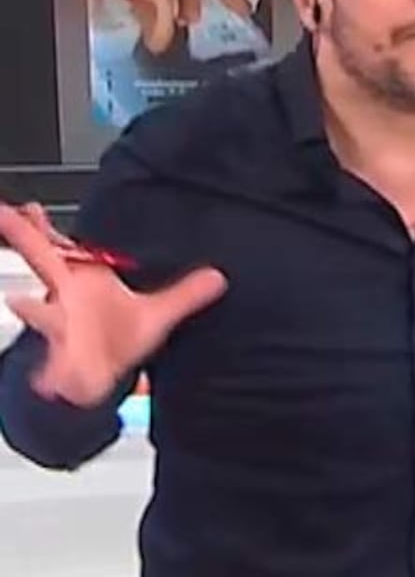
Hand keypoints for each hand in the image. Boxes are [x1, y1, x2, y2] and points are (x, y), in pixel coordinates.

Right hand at [0, 202, 225, 406]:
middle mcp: (66, 301)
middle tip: (10, 218)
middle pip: (43, 264)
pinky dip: (52, 376)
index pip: (62, 249)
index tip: (29, 207)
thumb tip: (219, 277)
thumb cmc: (114, 338)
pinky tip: (48, 381)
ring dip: (35, 311)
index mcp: (81, 283)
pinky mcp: (62, 364)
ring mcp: (60, 331)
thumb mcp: (154, 315)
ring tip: (23, 303)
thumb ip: (185, 294)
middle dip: (26, 241)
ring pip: (43, 316)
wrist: (96, 381)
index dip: (44, 227)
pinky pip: (54, 369)